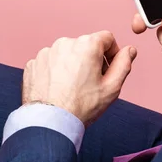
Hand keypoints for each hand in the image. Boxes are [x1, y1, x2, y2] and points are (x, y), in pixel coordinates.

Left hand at [22, 31, 136, 125]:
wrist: (49, 123)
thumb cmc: (81, 106)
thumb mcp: (112, 87)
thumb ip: (124, 64)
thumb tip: (129, 50)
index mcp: (87, 45)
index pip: (107, 38)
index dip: (112, 53)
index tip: (109, 69)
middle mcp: (65, 43)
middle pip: (86, 46)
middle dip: (91, 60)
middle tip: (91, 83)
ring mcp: (46, 53)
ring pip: (67, 54)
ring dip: (72, 65)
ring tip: (73, 87)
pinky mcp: (33, 64)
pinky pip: (50, 62)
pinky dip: (55, 72)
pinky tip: (58, 88)